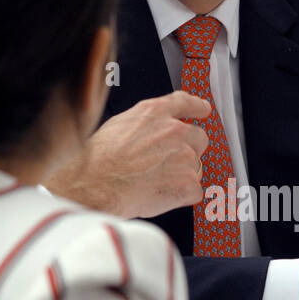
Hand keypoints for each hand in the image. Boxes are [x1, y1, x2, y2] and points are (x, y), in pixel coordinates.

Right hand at [43, 90, 209, 216]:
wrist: (96, 183)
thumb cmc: (99, 159)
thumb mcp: (119, 125)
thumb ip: (144, 125)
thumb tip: (150, 133)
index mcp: (155, 113)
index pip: (184, 103)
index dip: (196, 107)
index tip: (203, 110)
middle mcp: (174, 130)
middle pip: (199, 138)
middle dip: (188, 150)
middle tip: (167, 164)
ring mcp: (184, 156)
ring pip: (195, 168)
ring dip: (181, 176)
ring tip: (153, 182)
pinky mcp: (188, 183)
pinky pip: (194, 191)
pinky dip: (181, 196)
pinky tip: (159, 195)